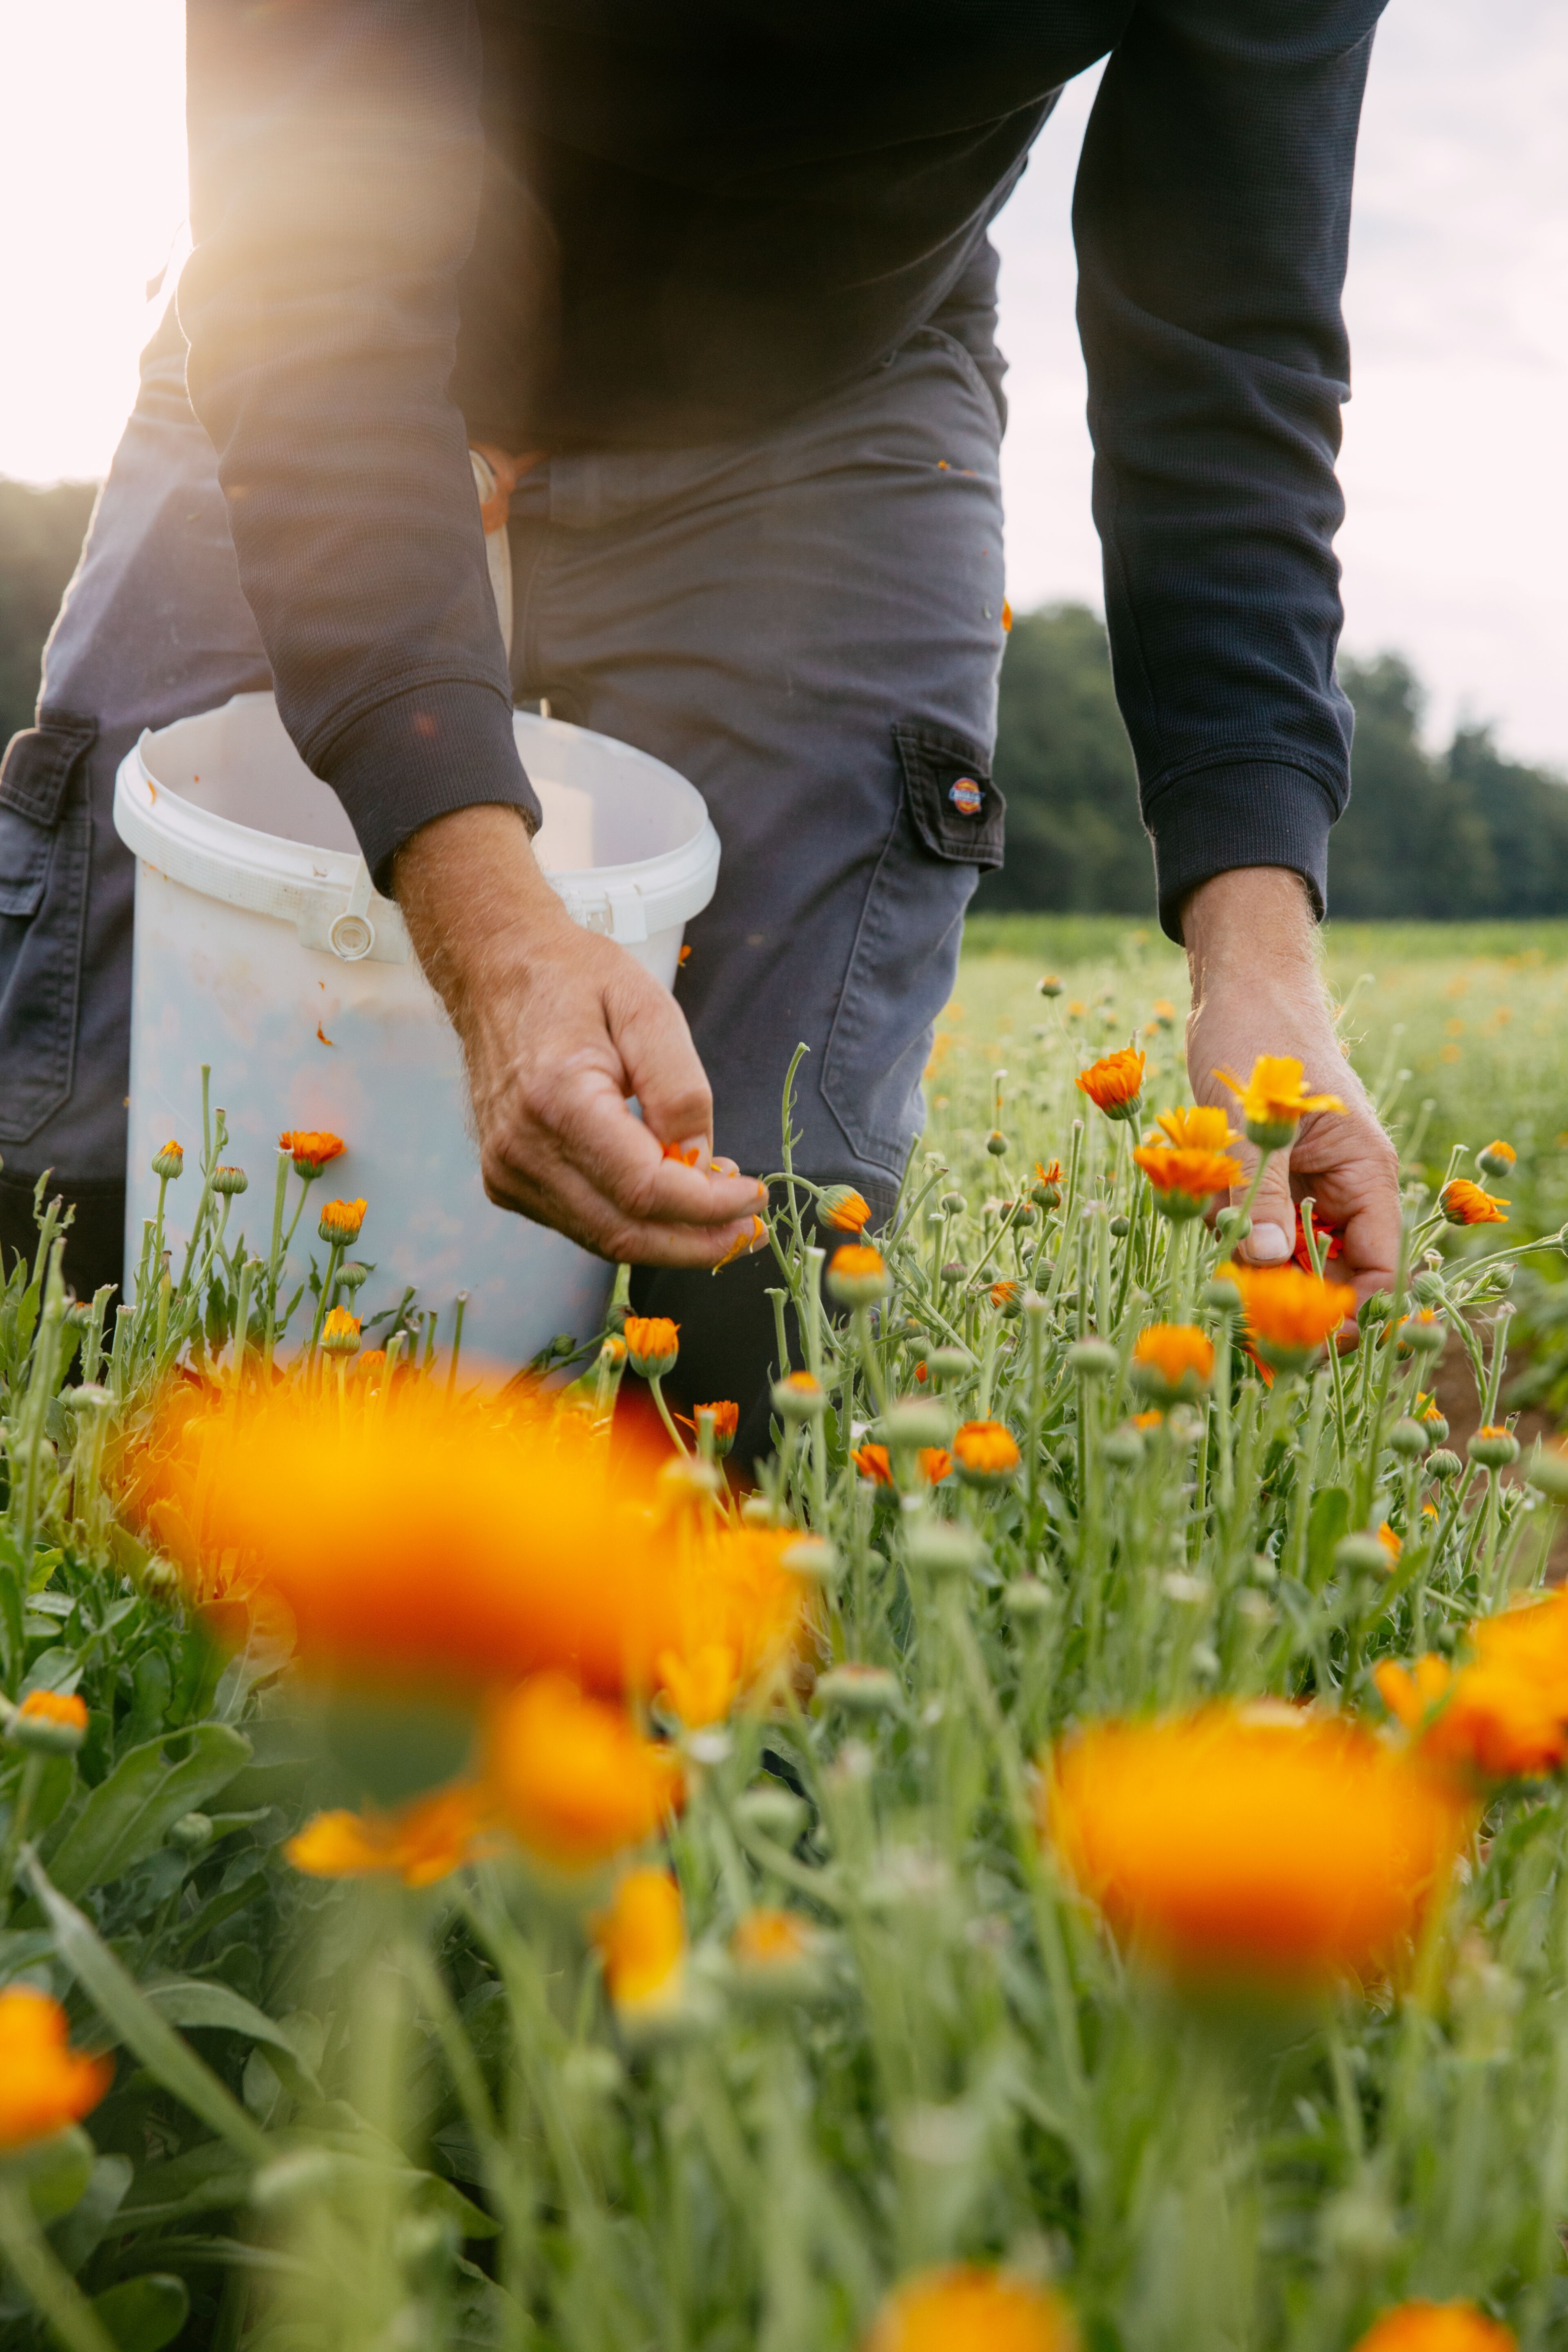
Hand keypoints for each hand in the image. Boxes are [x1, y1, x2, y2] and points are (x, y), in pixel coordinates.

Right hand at [394, 806, 766, 1264]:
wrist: (494, 969)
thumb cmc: (574, 978)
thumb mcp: (648, 1009)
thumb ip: (680, 1090)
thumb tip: (702, 1163)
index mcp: (557, 1100)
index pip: (644, 1188)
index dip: (708, 1206)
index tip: (754, 1196)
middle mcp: (522, 1149)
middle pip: (625, 1232)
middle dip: (697, 1241)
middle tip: (748, 1228)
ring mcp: (507, 1171)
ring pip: (604, 1239)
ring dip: (670, 1238)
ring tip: (719, 1212)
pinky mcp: (505, 1180)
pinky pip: (581, 1222)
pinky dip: (632, 1222)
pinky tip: (668, 1197)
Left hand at [1181, 867, 1399, 1305]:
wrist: (1240, 988)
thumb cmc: (1256, 1037)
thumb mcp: (1253, 1118)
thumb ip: (1258, 1191)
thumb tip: (1267, 1263)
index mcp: (1364, 1172)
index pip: (1380, 1267)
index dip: (1351, 1315)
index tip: (1304, 1347)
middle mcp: (1343, 1186)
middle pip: (1336, 1273)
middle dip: (1294, 1305)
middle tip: (1243, 1332)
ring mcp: (1306, 1183)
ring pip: (1289, 1254)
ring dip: (1255, 1271)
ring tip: (1215, 1276)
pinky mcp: (1269, 1178)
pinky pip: (1258, 1226)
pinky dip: (1232, 1237)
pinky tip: (1204, 1227)